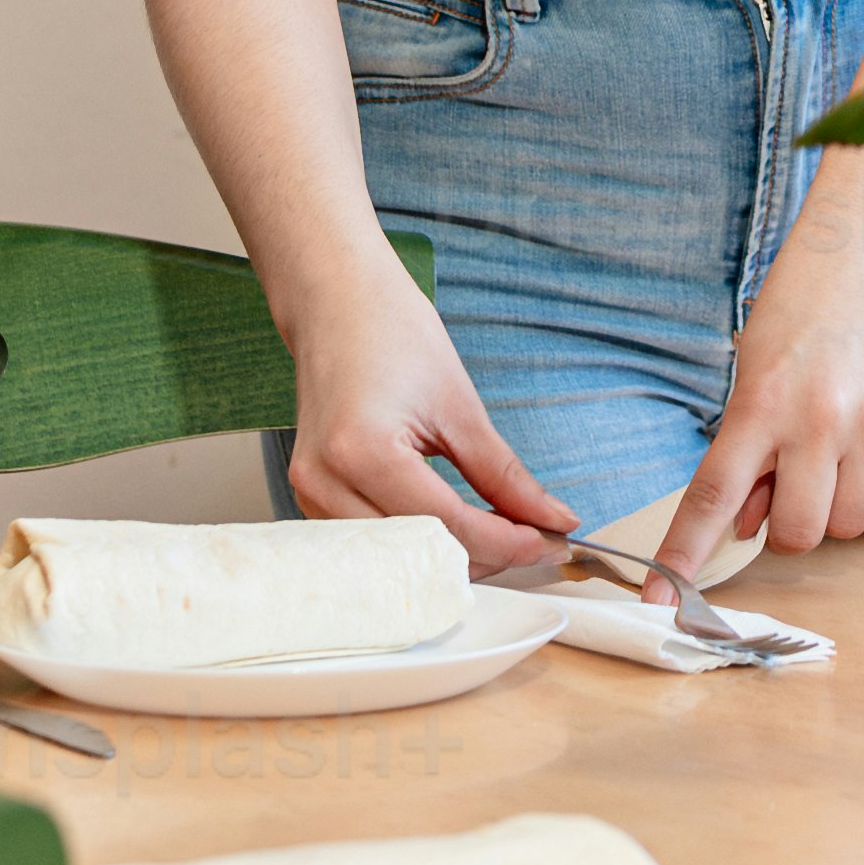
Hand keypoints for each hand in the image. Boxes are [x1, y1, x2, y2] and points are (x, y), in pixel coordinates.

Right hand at [283, 262, 576, 549]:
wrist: (336, 303)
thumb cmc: (391, 334)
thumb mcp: (460, 406)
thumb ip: (505, 476)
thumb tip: (553, 521)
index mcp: (364, 453)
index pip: (449, 526)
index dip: (510, 543)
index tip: (551, 542)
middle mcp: (326, 482)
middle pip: (422, 555)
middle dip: (487, 556)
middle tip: (536, 540)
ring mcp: (310, 493)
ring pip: (396, 561)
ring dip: (453, 557)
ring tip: (500, 535)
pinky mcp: (310, 496)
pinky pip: (373, 544)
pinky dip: (419, 546)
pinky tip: (455, 531)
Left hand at [659, 192, 863, 587]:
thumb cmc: (805, 300)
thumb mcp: (755, 365)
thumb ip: (749, 450)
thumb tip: (745, 525)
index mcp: (759, 403)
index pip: (711, 497)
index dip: (684, 556)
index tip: (660, 601)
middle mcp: (816, 419)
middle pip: (797, 532)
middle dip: (791, 524)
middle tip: (796, 484)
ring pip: (849, 524)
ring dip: (840, 508)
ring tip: (841, 453)